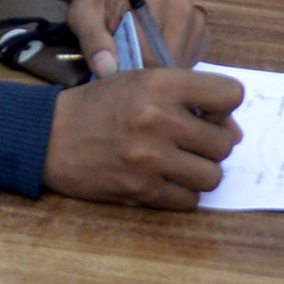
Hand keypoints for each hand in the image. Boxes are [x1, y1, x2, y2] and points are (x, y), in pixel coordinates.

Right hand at [45, 64, 243, 206]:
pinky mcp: (141, 189)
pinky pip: (188, 200)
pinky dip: (181, 193)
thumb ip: (188, 100)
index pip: (231, 94)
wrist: (48, 136)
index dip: (224, 107)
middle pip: (224, 143)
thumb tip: (236, 132)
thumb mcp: (141, 83)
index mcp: (160, 84)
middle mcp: (158, 119)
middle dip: (212, 145)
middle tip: (190, 142)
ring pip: (211, 176)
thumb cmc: (99, 106)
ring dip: (199, 172)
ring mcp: (150, 158)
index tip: (206, 113)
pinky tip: (163, 179)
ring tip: (179, 163)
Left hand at [72, 0, 207, 73]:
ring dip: (160, 70)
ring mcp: (195, 18)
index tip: (115, 75)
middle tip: (124, 67)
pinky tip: (154, 54)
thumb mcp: (83, 13)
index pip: (148, 57)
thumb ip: (93, 41)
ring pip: (181, 65)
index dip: (130, 74)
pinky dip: (173, 64)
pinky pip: (190, 59)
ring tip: (138, 58)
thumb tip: (106, 70)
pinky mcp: (201, 29)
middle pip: (168, 64)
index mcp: (152, 2)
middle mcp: (181, 9)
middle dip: (146, 73)